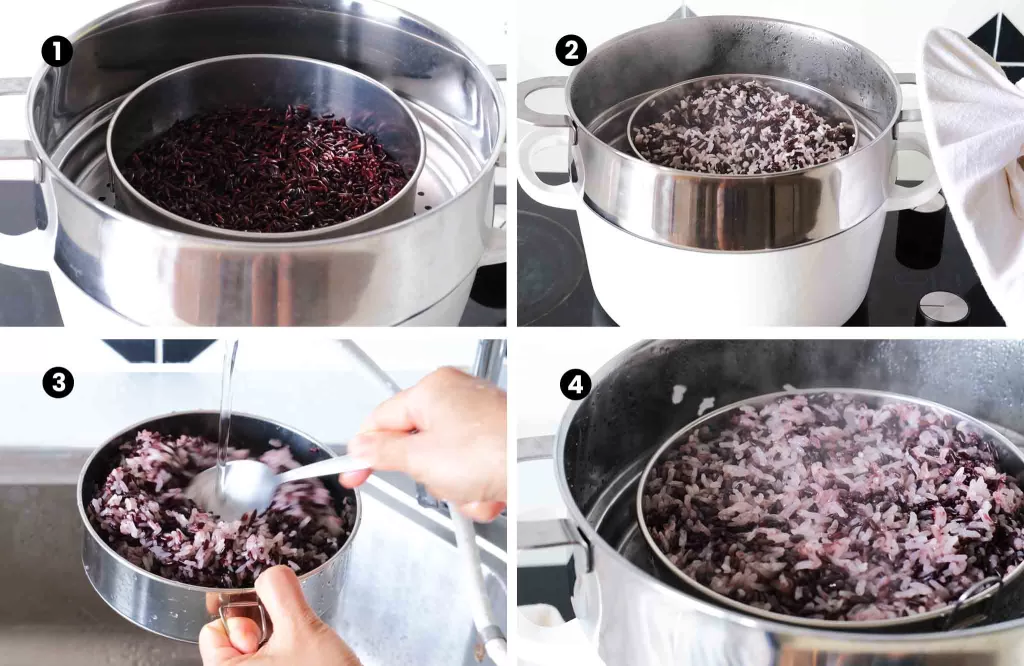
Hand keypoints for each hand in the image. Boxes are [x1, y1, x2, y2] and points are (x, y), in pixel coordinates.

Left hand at [199, 566, 360, 665]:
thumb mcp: (302, 628)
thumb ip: (281, 592)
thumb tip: (272, 575)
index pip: (213, 630)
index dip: (245, 623)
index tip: (267, 634)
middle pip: (235, 642)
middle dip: (266, 636)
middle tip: (289, 650)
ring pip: (257, 657)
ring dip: (280, 651)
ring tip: (303, 662)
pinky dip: (288, 665)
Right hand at [340, 367, 506, 521]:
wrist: (538, 470)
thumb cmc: (491, 452)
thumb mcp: (423, 459)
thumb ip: (384, 454)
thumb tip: (361, 449)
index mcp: (432, 390)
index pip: (381, 420)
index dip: (364, 450)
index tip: (352, 472)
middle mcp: (456, 398)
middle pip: (416, 447)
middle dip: (428, 474)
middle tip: (438, 477)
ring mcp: (478, 421)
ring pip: (445, 466)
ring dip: (456, 488)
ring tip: (472, 485)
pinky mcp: (495, 443)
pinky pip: (471, 472)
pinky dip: (477, 489)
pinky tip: (489, 491)